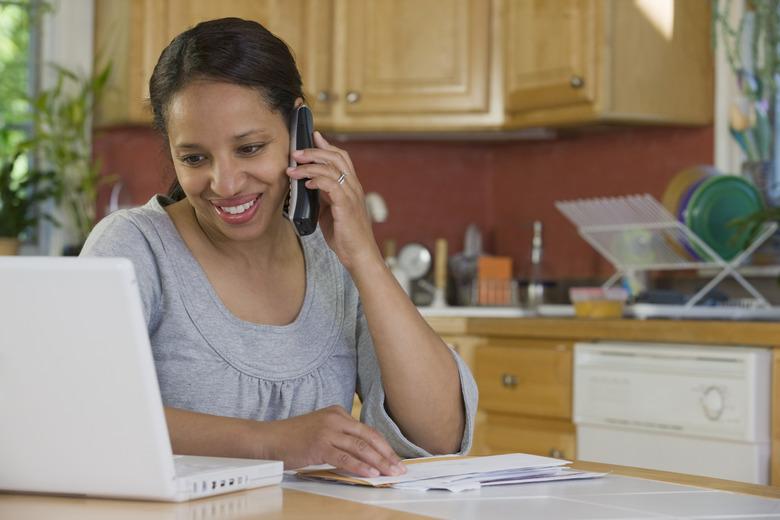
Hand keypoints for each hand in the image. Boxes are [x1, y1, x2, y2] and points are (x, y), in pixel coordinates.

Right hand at [263, 405, 405, 476]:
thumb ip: (341, 438)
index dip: (384, 446)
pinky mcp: (320, 445)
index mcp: (338, 413)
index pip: (367, 430)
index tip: (394, 459)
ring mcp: (328, 431)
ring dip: (379, 462)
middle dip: (387, 454)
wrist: (269, 439)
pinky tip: (371, 473)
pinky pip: (345, 458)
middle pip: (369, 437)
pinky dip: (361, 466)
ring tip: (390, 473)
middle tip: (399, 468)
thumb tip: (364, 456)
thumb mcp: (321, 430)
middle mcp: (336, 418)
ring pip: (361, 447)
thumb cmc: (293, 438)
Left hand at [286, 132, 382, 271]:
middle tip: (295, 152)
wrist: (359, 254)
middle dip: (313, 151)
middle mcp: (353, 187)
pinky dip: (317, 180)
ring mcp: (351, 195)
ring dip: (309, 166)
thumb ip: (323, 196)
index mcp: (351, 186)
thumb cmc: (345, 235)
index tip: (312, 136)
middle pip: (336, 157)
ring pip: (331, 168)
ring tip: (292, 169)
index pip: (341, 157)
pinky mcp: (346, 206)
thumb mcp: (330, 211)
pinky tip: (306, 184)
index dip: (326, 145)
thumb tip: (307, 185)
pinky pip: (331, 185)